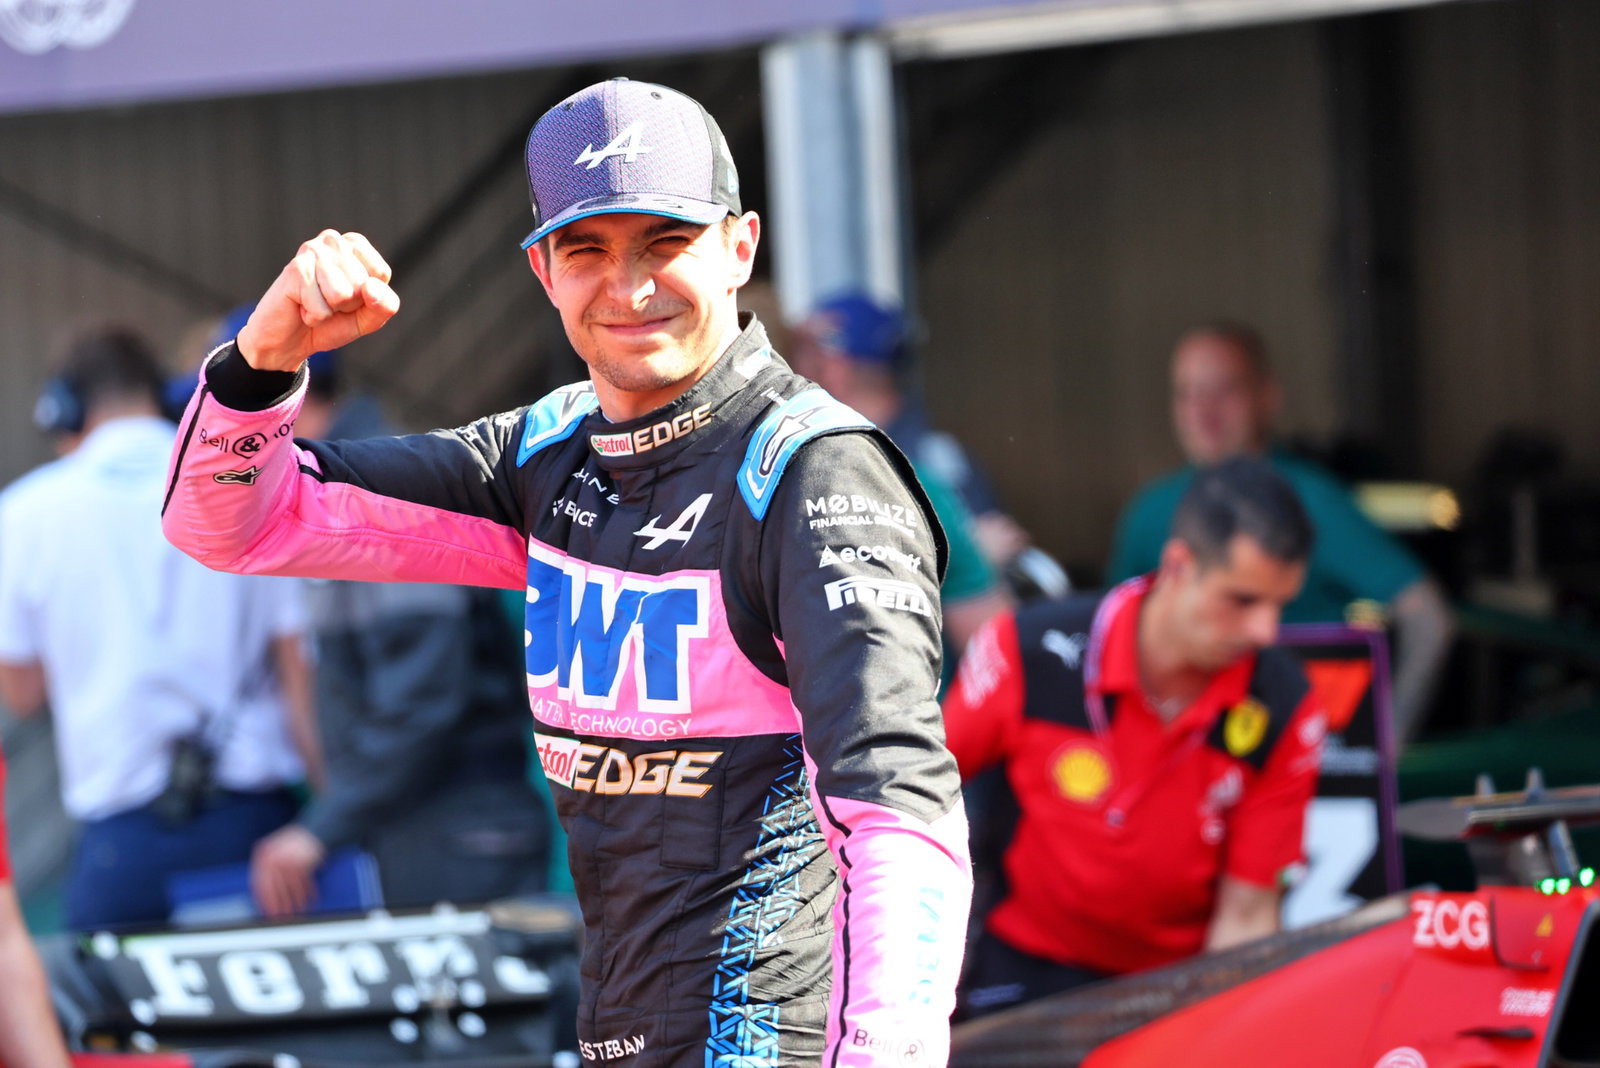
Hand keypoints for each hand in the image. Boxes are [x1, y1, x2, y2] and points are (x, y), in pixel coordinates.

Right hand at [236, 230, 400, 371]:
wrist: (289, 339)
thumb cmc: (331, 322)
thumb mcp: (368, 318)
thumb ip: (385, 305)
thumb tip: (371, 288)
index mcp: (355, 245)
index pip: (381, 275)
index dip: (369, 297)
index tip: (348, 298)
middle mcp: (334, 240)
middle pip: (363, 285)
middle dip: (348, 305)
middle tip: (327, 303)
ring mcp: (312, 251)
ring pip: (343, 295)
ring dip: (330, 310)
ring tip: (315, 303)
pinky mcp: (295, 270)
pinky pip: (322, 308)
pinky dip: (315, 316)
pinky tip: (301, 307)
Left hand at [250, 824, 326, 917]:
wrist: (314, 831)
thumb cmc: (293, 844)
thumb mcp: (275, 852)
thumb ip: (267, 869)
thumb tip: (263, 895)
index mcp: (262, 853)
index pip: (259, 883)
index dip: (264, 901)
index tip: (268, 912)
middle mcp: (272, 856)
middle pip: (274, 888)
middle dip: (279, 905)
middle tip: (282, 917)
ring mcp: (287, 858)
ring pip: (290, 887)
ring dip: (294, 901)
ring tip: (297, 911)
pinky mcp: (302, 861)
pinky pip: (303, 882)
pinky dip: (306, 892)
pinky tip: (308, 900)